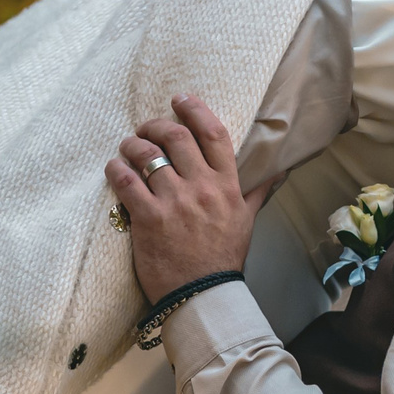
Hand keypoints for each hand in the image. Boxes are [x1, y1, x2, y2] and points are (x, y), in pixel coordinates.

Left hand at [105, 95, 272, 301]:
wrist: (203, 294)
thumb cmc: (224, 257)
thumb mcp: (247, 220)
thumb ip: (257, 191)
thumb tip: (279, 171)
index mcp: (227, 186)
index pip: (213, 134)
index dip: (195, 110)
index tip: (181, 100)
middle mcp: (201, 188)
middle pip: (176, 136)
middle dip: (156, 125)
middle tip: (147, 128)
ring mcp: (174, 202)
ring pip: (147, 155)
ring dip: (132, 144)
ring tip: (127, 147)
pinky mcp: (148, 218)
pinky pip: (126, 182)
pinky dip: (116, 168)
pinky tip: (114, 167)